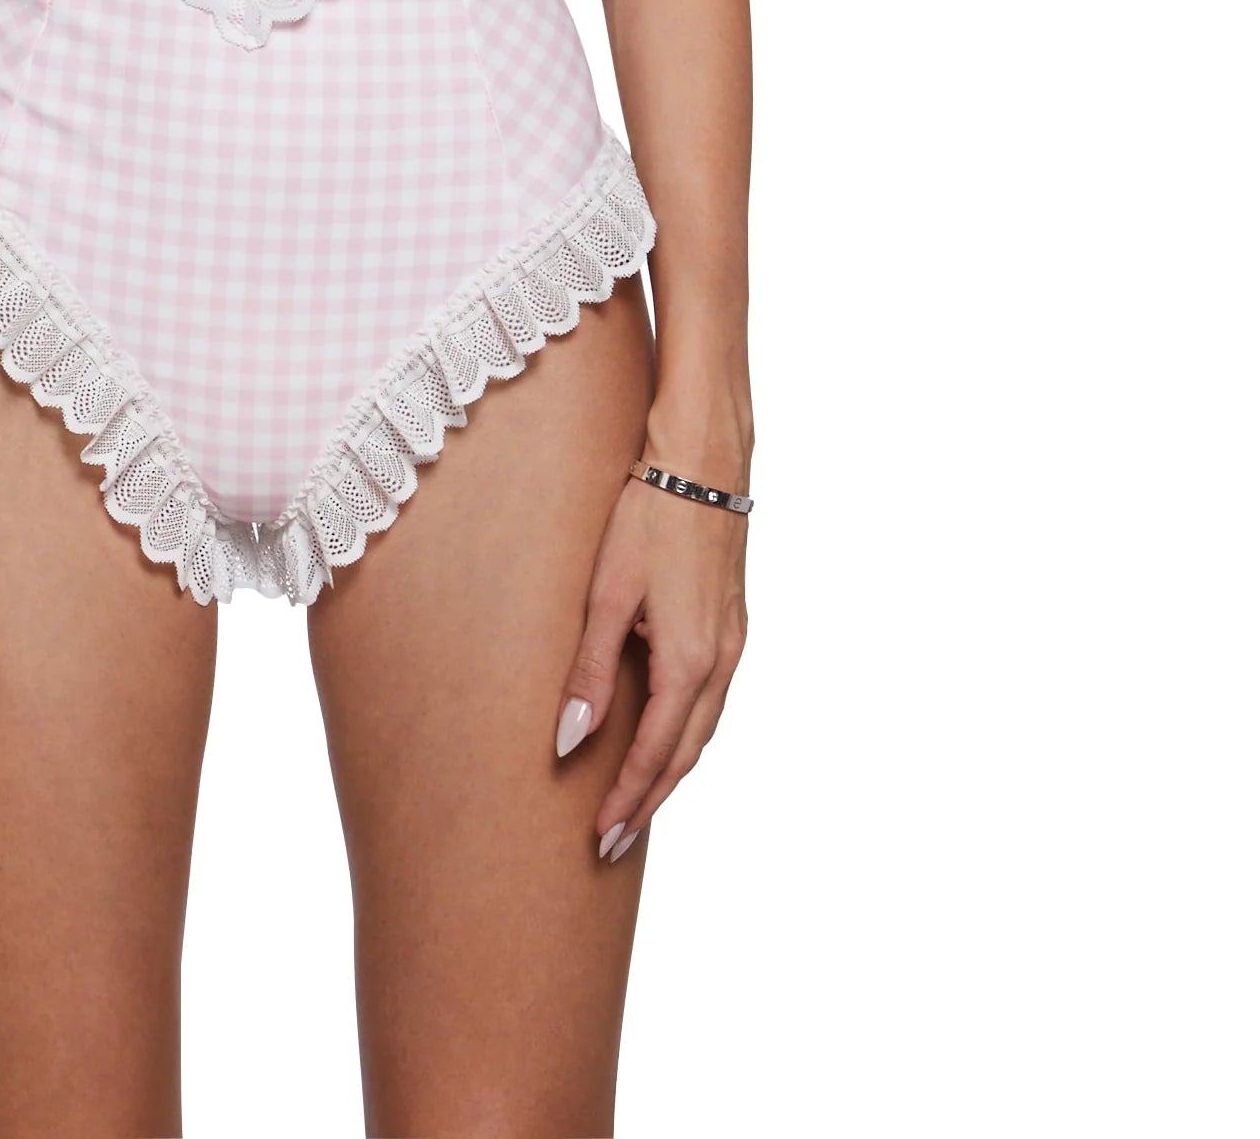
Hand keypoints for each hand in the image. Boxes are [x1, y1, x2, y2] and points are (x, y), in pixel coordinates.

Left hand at [554, 468, 747, 858]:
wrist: (703, 461)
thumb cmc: (649, 516)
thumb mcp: (608, 593)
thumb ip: (591, 671)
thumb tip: (570, 740)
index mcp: (692, 660)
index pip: (656, 753)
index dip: (628, 799)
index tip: (601, 839)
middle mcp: (723, 661)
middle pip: (687, 754)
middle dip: (650, 800)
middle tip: (614, 843)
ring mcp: (734, 643)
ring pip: (703, 730)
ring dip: (670, 771)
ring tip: (636, 805)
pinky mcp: (733, 625)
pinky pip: (711, 700)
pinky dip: (687, 733)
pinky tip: (665, 738)